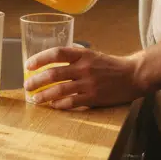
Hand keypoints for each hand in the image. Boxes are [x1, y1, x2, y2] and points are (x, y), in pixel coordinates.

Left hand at [24, 45, 146, 108]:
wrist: (132, 75)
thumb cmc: (111, 65)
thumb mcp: (92, 55)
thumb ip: (75, 58)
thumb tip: (53, 63)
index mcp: (83, 54)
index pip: (56, 53)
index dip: (39, 59)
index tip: (28, 65)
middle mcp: (84, 68)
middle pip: (53, 74)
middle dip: (36, 81)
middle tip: (27, 86)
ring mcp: (88, 83)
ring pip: (59, 90)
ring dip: (44, 95)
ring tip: (35, 99)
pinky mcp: (93, 97)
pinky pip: (71, 102)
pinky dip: (59, 104)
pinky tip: (53, 105)